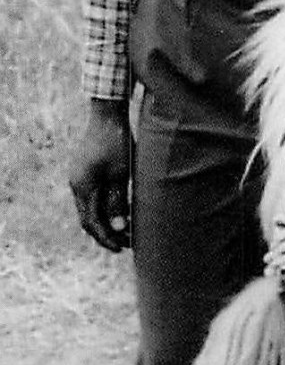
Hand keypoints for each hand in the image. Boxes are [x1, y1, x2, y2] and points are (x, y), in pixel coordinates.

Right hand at [69, 99, 133, 251]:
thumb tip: (117, 228)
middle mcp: (77, 185)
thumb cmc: (117, 143)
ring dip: (106, 223)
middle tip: (127, 245)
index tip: (123, 248)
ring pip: (90, 210)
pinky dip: (104, 210)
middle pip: (88, 219)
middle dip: (106, 234)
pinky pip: (92, 199)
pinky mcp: (86, 173)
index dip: (107, 238)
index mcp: (83, 187)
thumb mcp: (121, 174)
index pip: (92, 222)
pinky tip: (120, 214)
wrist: (107, 116)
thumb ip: (117, 201)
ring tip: (126, 233)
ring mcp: (80, 179)